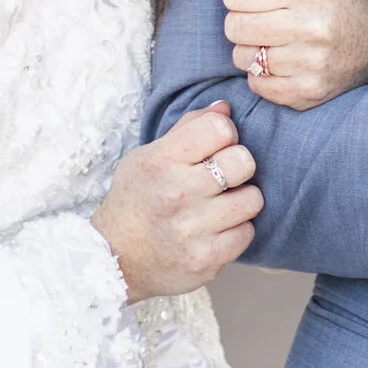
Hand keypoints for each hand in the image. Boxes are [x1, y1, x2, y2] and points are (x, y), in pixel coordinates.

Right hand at [91, 102, 260, 301]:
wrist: (115, 260)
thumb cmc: (135, 201)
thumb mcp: (148, 157)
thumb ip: (188, 129)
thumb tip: (225, 108)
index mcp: (161, 161)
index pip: (219, 128)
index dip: (224, 134)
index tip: (215, 148)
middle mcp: (176, 193)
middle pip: (243, 161)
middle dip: (238, 167)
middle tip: (223, 178)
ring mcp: (191, 229)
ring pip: (252, 199)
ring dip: (241, 201)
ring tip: (221, 205)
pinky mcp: (205, 260)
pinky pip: (247, 233)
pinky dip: (237, 230)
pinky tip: (218, 229)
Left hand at [222, 0, 367, 111]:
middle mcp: (312, 25)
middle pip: (235, 26)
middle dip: (239, 20)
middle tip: (258, 17)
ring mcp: (311, 62)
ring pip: (243, 57)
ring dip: (250, 48)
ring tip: (271, 39)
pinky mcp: (309, 90)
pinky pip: (258, 85)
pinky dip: (261, 74)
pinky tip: (280, 61)